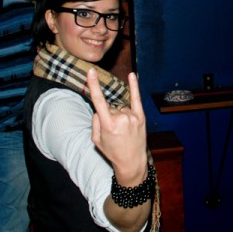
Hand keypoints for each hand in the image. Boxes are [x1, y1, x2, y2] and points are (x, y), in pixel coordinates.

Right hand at [88, 69, 147, 185]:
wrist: (131, 161)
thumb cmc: (112, 152)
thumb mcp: (96, 140)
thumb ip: (95, 121)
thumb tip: (100, 109)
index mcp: (108, 125)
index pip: (98, 101)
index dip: (94, 85)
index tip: (91, 72)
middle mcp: (121, 118)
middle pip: (110, 108)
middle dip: (109, 116)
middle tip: (115, 132)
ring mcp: (132, 117)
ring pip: (120, 108)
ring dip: (120, 115)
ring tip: (124, 131)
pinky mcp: (141, 116)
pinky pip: (136, 98)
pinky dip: (134, 87)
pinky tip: (131, 75)